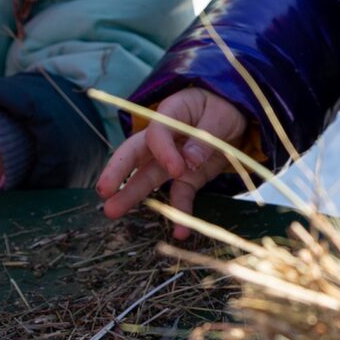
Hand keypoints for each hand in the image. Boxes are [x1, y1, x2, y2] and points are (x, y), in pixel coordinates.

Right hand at [96, 88, 246, 236]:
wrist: (236, 118)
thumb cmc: (223, 108)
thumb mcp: (221, 117)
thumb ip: (205, 138)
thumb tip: (189, 160)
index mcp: (171, 113)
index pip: (157, 132)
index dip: (164, 151)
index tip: (176, 169)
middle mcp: (164, 138)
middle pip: (135, 154)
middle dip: (117, 171)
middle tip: (103, 191)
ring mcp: (172, 160)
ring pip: (148, 177)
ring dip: (132, 195)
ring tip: (112, 212)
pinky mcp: (186, 178)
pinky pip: (179, 195)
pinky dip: (180, 213)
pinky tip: (180, 232)